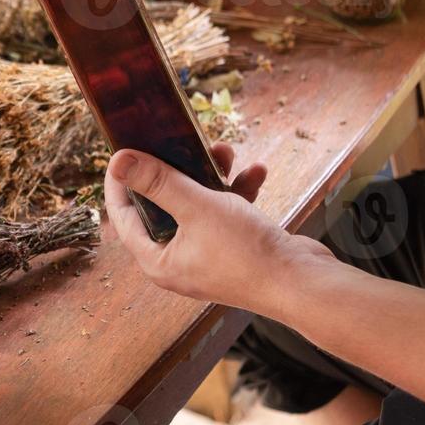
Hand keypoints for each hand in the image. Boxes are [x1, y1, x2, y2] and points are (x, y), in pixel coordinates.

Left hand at [103, 143, 334, 316]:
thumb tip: (119, 161)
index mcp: (158, 260)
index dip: (120, 182)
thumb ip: (158, 183)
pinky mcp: (234, 248)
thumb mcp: (198, 209)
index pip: (123, 216)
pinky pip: (226, 212)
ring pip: (198, 204)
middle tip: (179, 141)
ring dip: (212, 175)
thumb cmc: (247, 254)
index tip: (123, 150)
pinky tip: (257, 171)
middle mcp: (178, 260)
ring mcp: (207, 254)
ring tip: (226, 150)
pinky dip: (238, 191)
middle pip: (163, 205)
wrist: (305, 283)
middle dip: (176, 170)